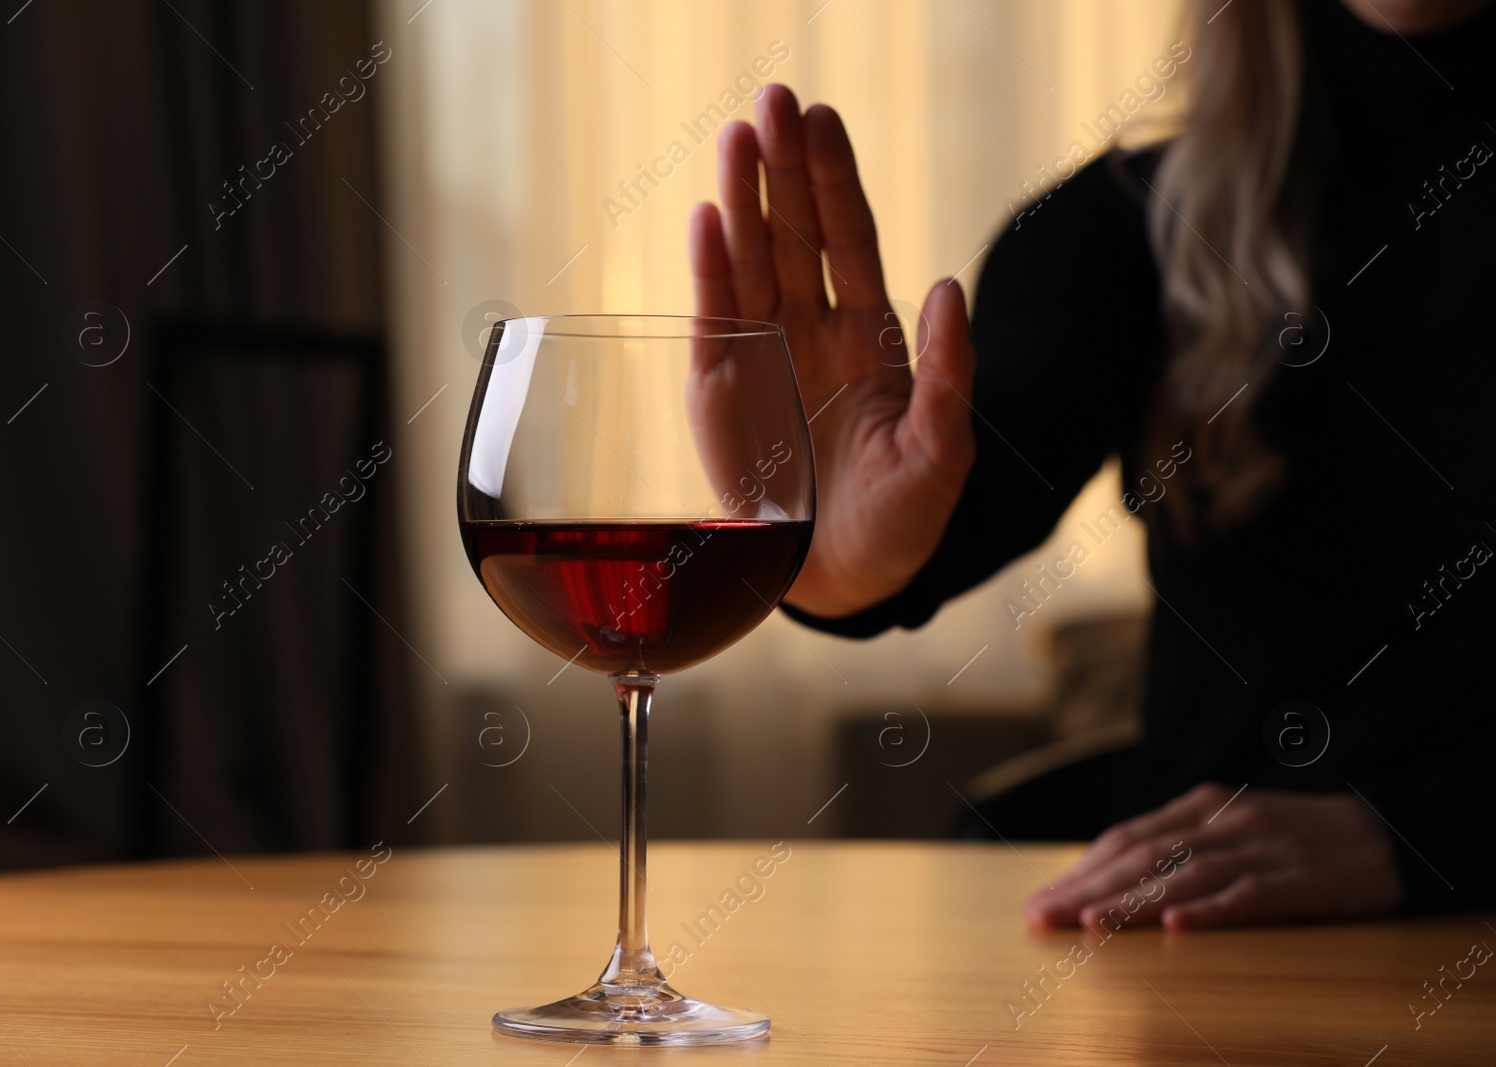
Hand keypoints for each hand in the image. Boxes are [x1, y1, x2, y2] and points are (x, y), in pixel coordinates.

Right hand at [689, 84, 976, 617]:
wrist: (845, 583)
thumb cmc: (904, 521)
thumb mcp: (945, 451)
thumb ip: (949, 373)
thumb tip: (948, 287)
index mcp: (868, 338)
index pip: (848, 241)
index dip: (835, 182)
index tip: (821, 120)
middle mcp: (810, 333)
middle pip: (794, 235)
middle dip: (783, 168)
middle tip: (773, 102)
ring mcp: (762, 357)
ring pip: (749, 263)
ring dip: (742, 201)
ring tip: (736, 137)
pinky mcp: (721, 392)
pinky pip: (713, 320)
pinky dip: (708, 272)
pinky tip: (707, 220)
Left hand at [1025, 783, 1404, 930]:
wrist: (1385, 834)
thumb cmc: (1295, 839)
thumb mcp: (1230, 830)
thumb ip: (1179, 847)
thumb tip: (1110, 880)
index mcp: (1200, 808)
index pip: (1126, 839)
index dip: (1080, 870)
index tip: (1040, 901)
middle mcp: (1222, 822)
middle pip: (1143, 855)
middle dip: (1088, 888)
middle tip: (1043, 917)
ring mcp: (1260, 848)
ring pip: (1185, 873)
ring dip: (1133, 899)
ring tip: (1091, 924)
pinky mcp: (1298, 878)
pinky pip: (1248, 895)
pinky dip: (1210, 911)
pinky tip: (1175, 926)